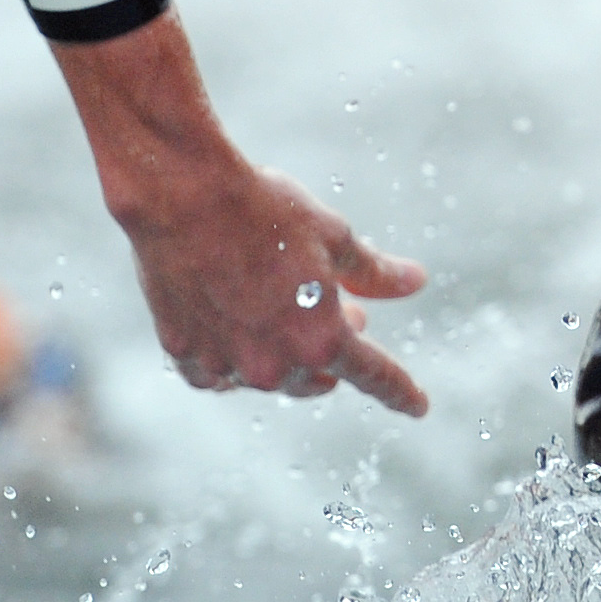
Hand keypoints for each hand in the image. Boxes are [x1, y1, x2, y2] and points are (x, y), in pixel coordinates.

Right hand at [51, 15, 430, 411]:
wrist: (182, 195)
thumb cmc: (265, 210)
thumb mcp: (334, 237)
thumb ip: (374, 273)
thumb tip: (415, 283)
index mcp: (322, 339)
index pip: (375, 375)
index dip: (400, 392)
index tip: (417, 406)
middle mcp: (273, 364)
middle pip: (316, 377)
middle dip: (332, 355)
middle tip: (341, 315)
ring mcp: (224, 363)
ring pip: (266, 376)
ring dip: (281, 354)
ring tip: (281, 312)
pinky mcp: (183, 351)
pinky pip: (216, 374)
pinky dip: (230, 359)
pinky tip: (234, 331)